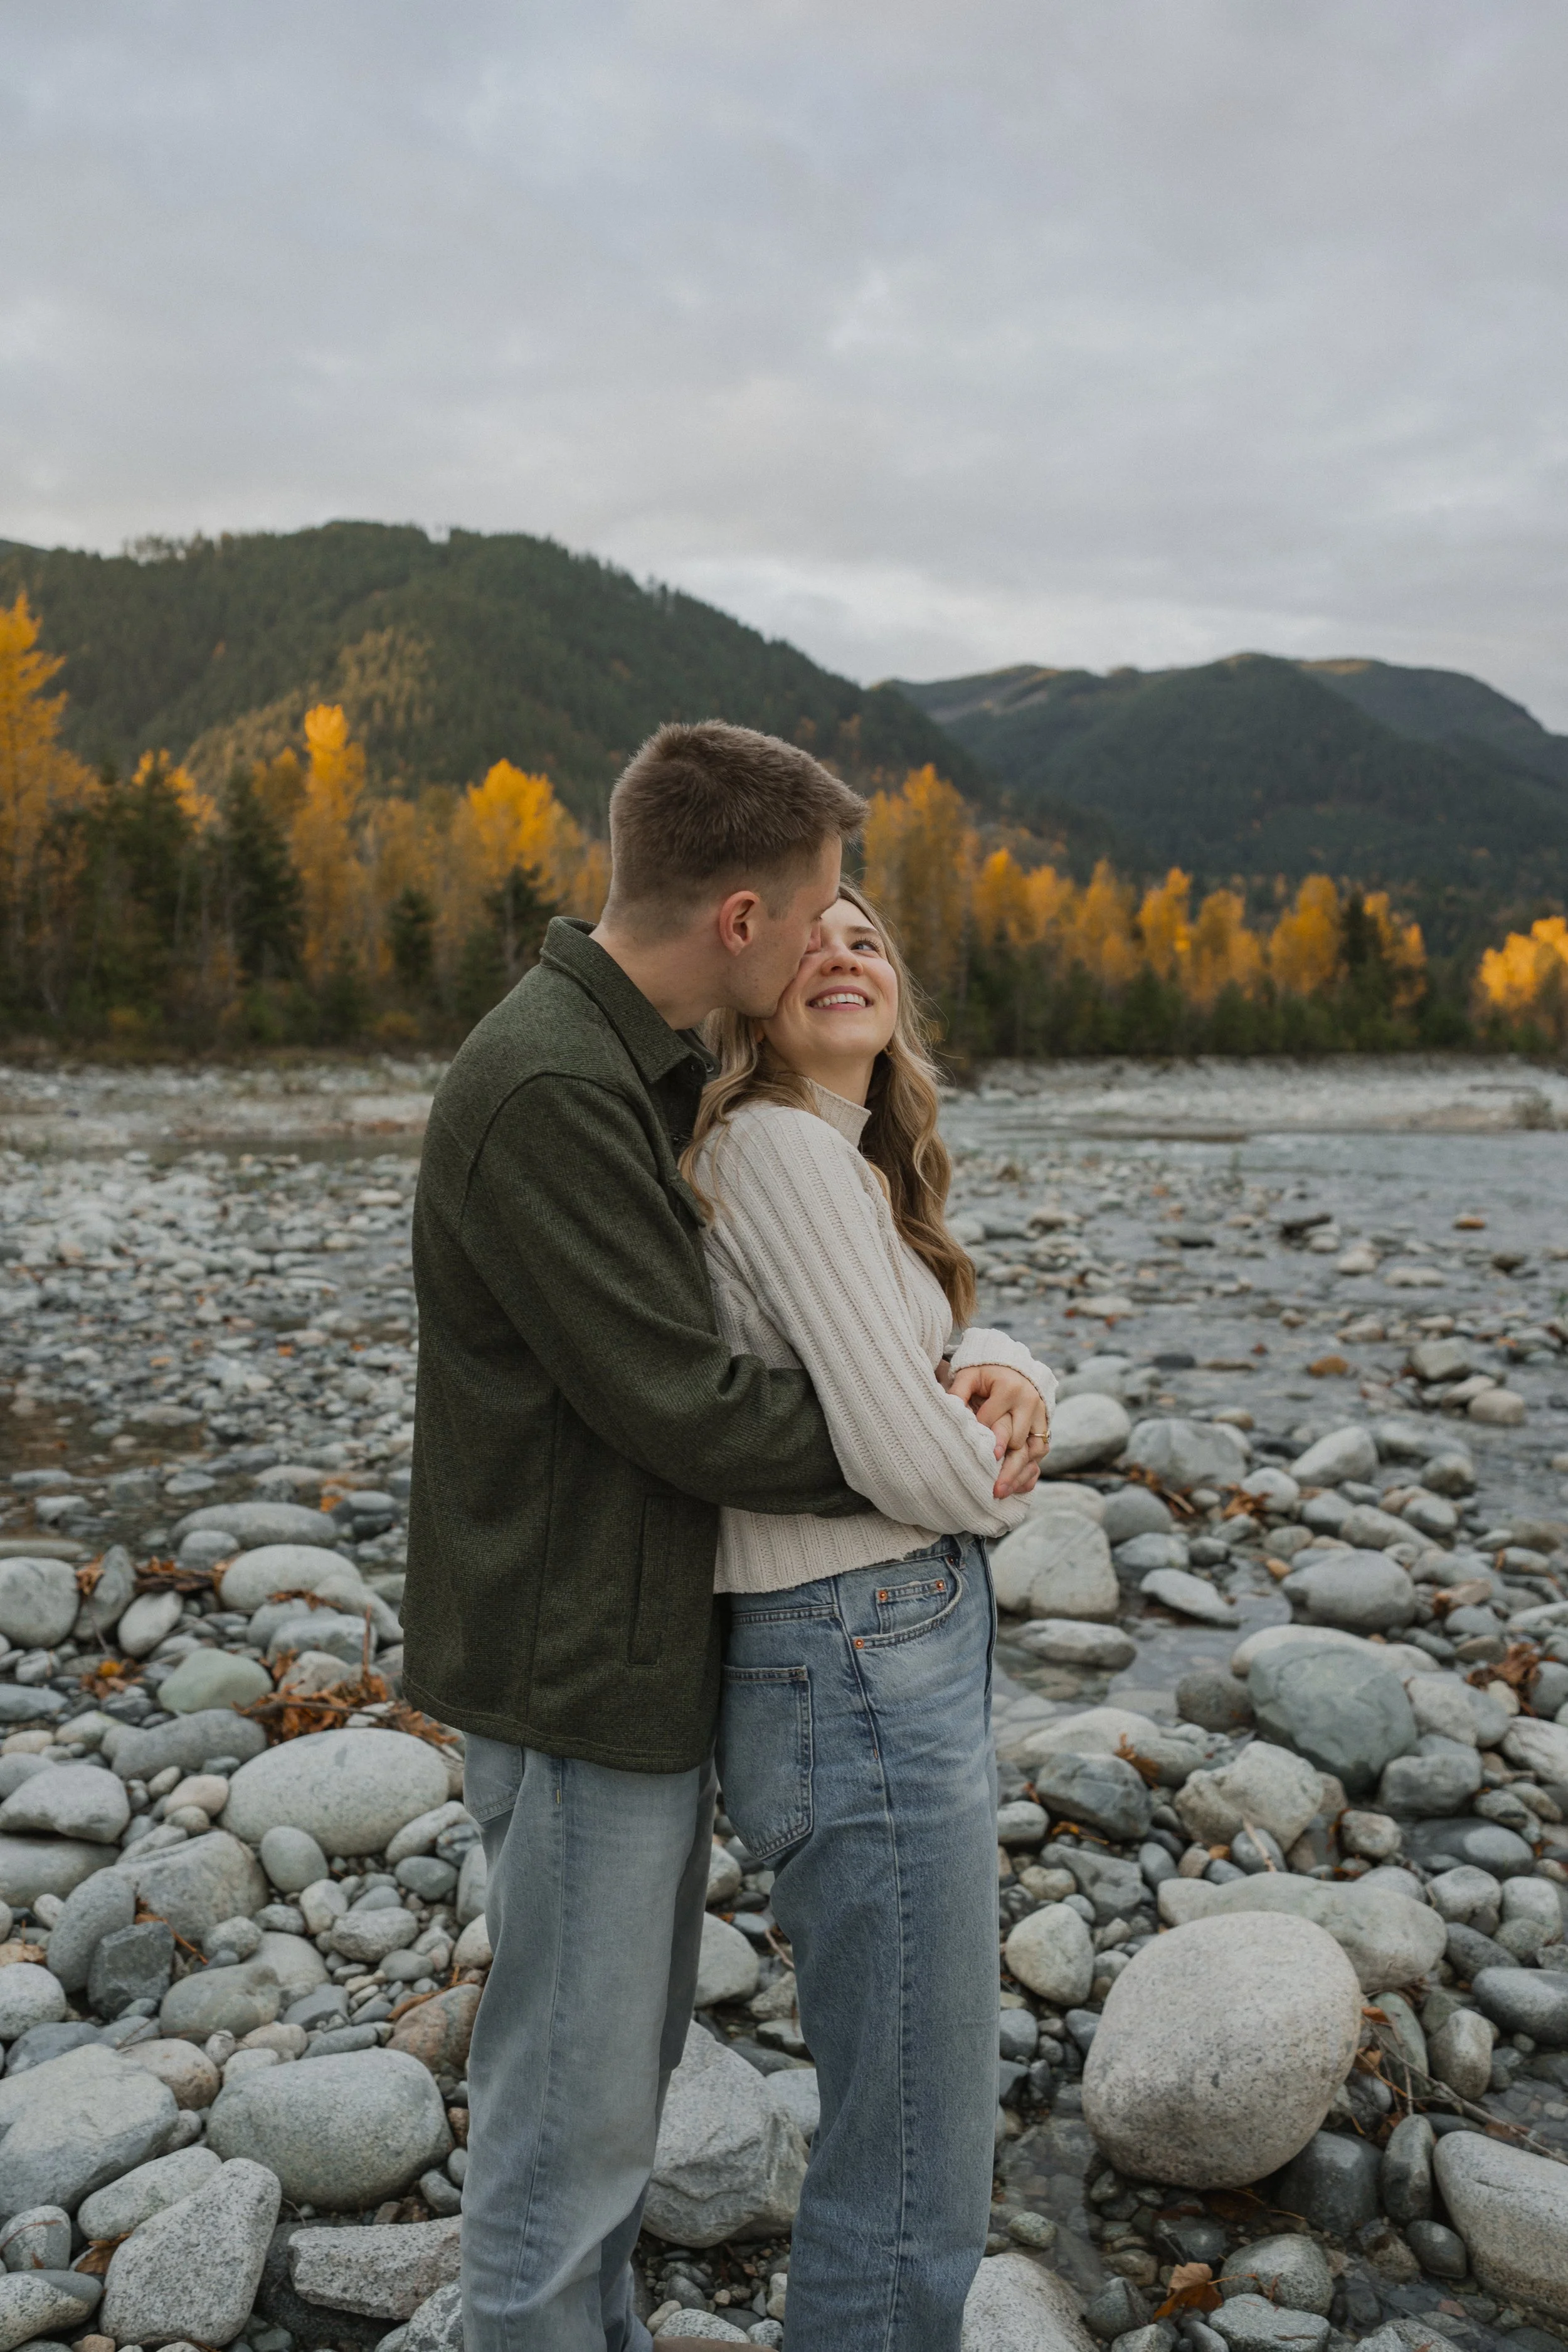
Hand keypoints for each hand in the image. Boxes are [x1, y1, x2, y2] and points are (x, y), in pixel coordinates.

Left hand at [947, 1363, 1049, 1497]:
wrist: (1015, 1369)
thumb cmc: (986, 1375)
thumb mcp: (970, 1375)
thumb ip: (958, 1391)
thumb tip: (947, 1409)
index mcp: (1010, 1389)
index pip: (995, 1419)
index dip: (985, 1440)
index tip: (978, 1459)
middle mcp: (1030, 1404)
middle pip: (1018, 1440)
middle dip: (1005, 1465)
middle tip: (991, 1487)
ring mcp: (1040, 1419)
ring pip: (1033, 1452)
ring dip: (1018, 1474)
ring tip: (1000, 1493)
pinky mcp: (1044, 1430)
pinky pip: (1041, 1454)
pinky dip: (1030, 1472)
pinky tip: (1016, 1489)